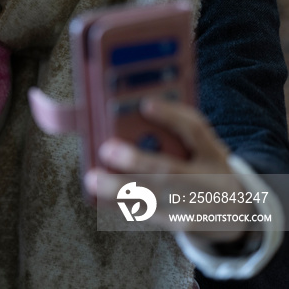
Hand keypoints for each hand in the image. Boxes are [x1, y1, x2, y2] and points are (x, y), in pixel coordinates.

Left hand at [83, 98, 253, 242]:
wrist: (238, 213)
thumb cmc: (208, 169)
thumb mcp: (206, 146)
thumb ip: (180, 127)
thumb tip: (141, 109)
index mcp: (212, 153)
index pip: (195, 130)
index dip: (171, 116)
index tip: (145, 105)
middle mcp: (207, 181)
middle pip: (170, 171)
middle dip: (137, 161)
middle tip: (107, 149)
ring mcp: (196, 207)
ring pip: (155, 199)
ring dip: (120, 189)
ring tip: (93, 179)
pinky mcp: (182, 225)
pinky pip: (148, 214)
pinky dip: (122, 205)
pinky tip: (99, 197)